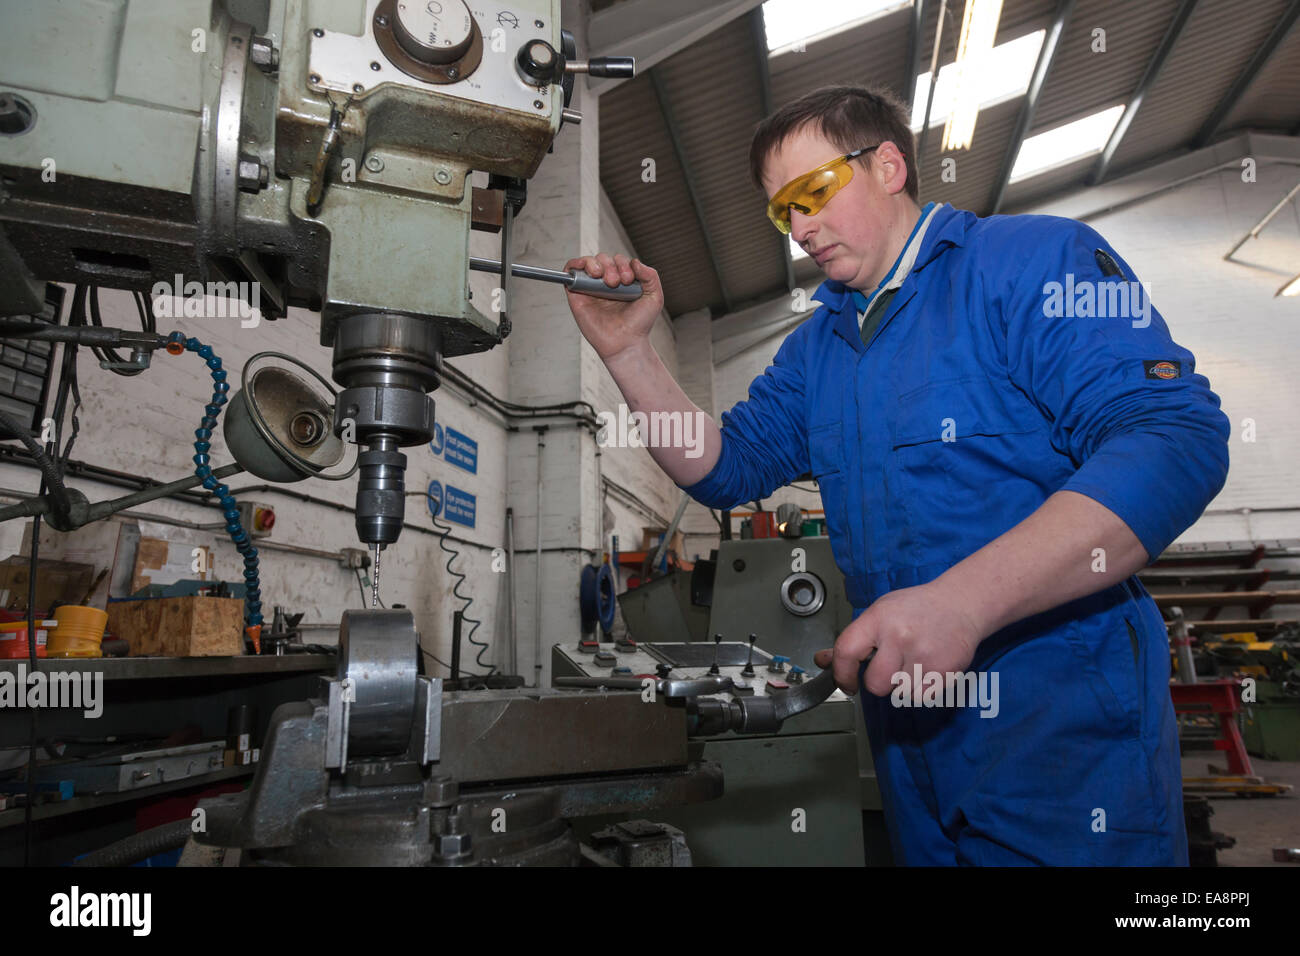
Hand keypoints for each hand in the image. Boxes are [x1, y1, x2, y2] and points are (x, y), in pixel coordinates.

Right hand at [563, 253, 663, 362]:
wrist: (625, 342)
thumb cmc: (639, 324)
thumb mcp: (654, 297)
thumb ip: (651, 276)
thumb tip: (635, 262)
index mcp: (623, 281)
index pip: (619, 261)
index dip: (624, 264)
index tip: (629, 279)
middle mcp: (606, 283)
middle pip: (604, 259)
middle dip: (611, 265)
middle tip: (616, 282)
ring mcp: (591, 288)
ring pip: (589, 262)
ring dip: (596, 263)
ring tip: (602, 276)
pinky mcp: (577, 294)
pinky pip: (571, 270)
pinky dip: (577, 263)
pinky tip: (591, 271)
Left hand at [812, 582, 986, 696]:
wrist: (961, 604)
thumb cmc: (916, 609)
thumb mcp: (880, 613)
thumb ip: (853, 639)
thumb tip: (822, 661)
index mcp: (878, 619)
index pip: (846, 651)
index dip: (841, 674)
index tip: (846, 682)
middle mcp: (899, 636)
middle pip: (875, 684)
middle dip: (879, 682)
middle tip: (890, 667)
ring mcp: (923, 656)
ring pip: (899, 694)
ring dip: (902, 685)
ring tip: (913, 663)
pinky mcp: (945, 672)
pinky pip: (920, 698)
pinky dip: (921, 690)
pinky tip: (927, 668)